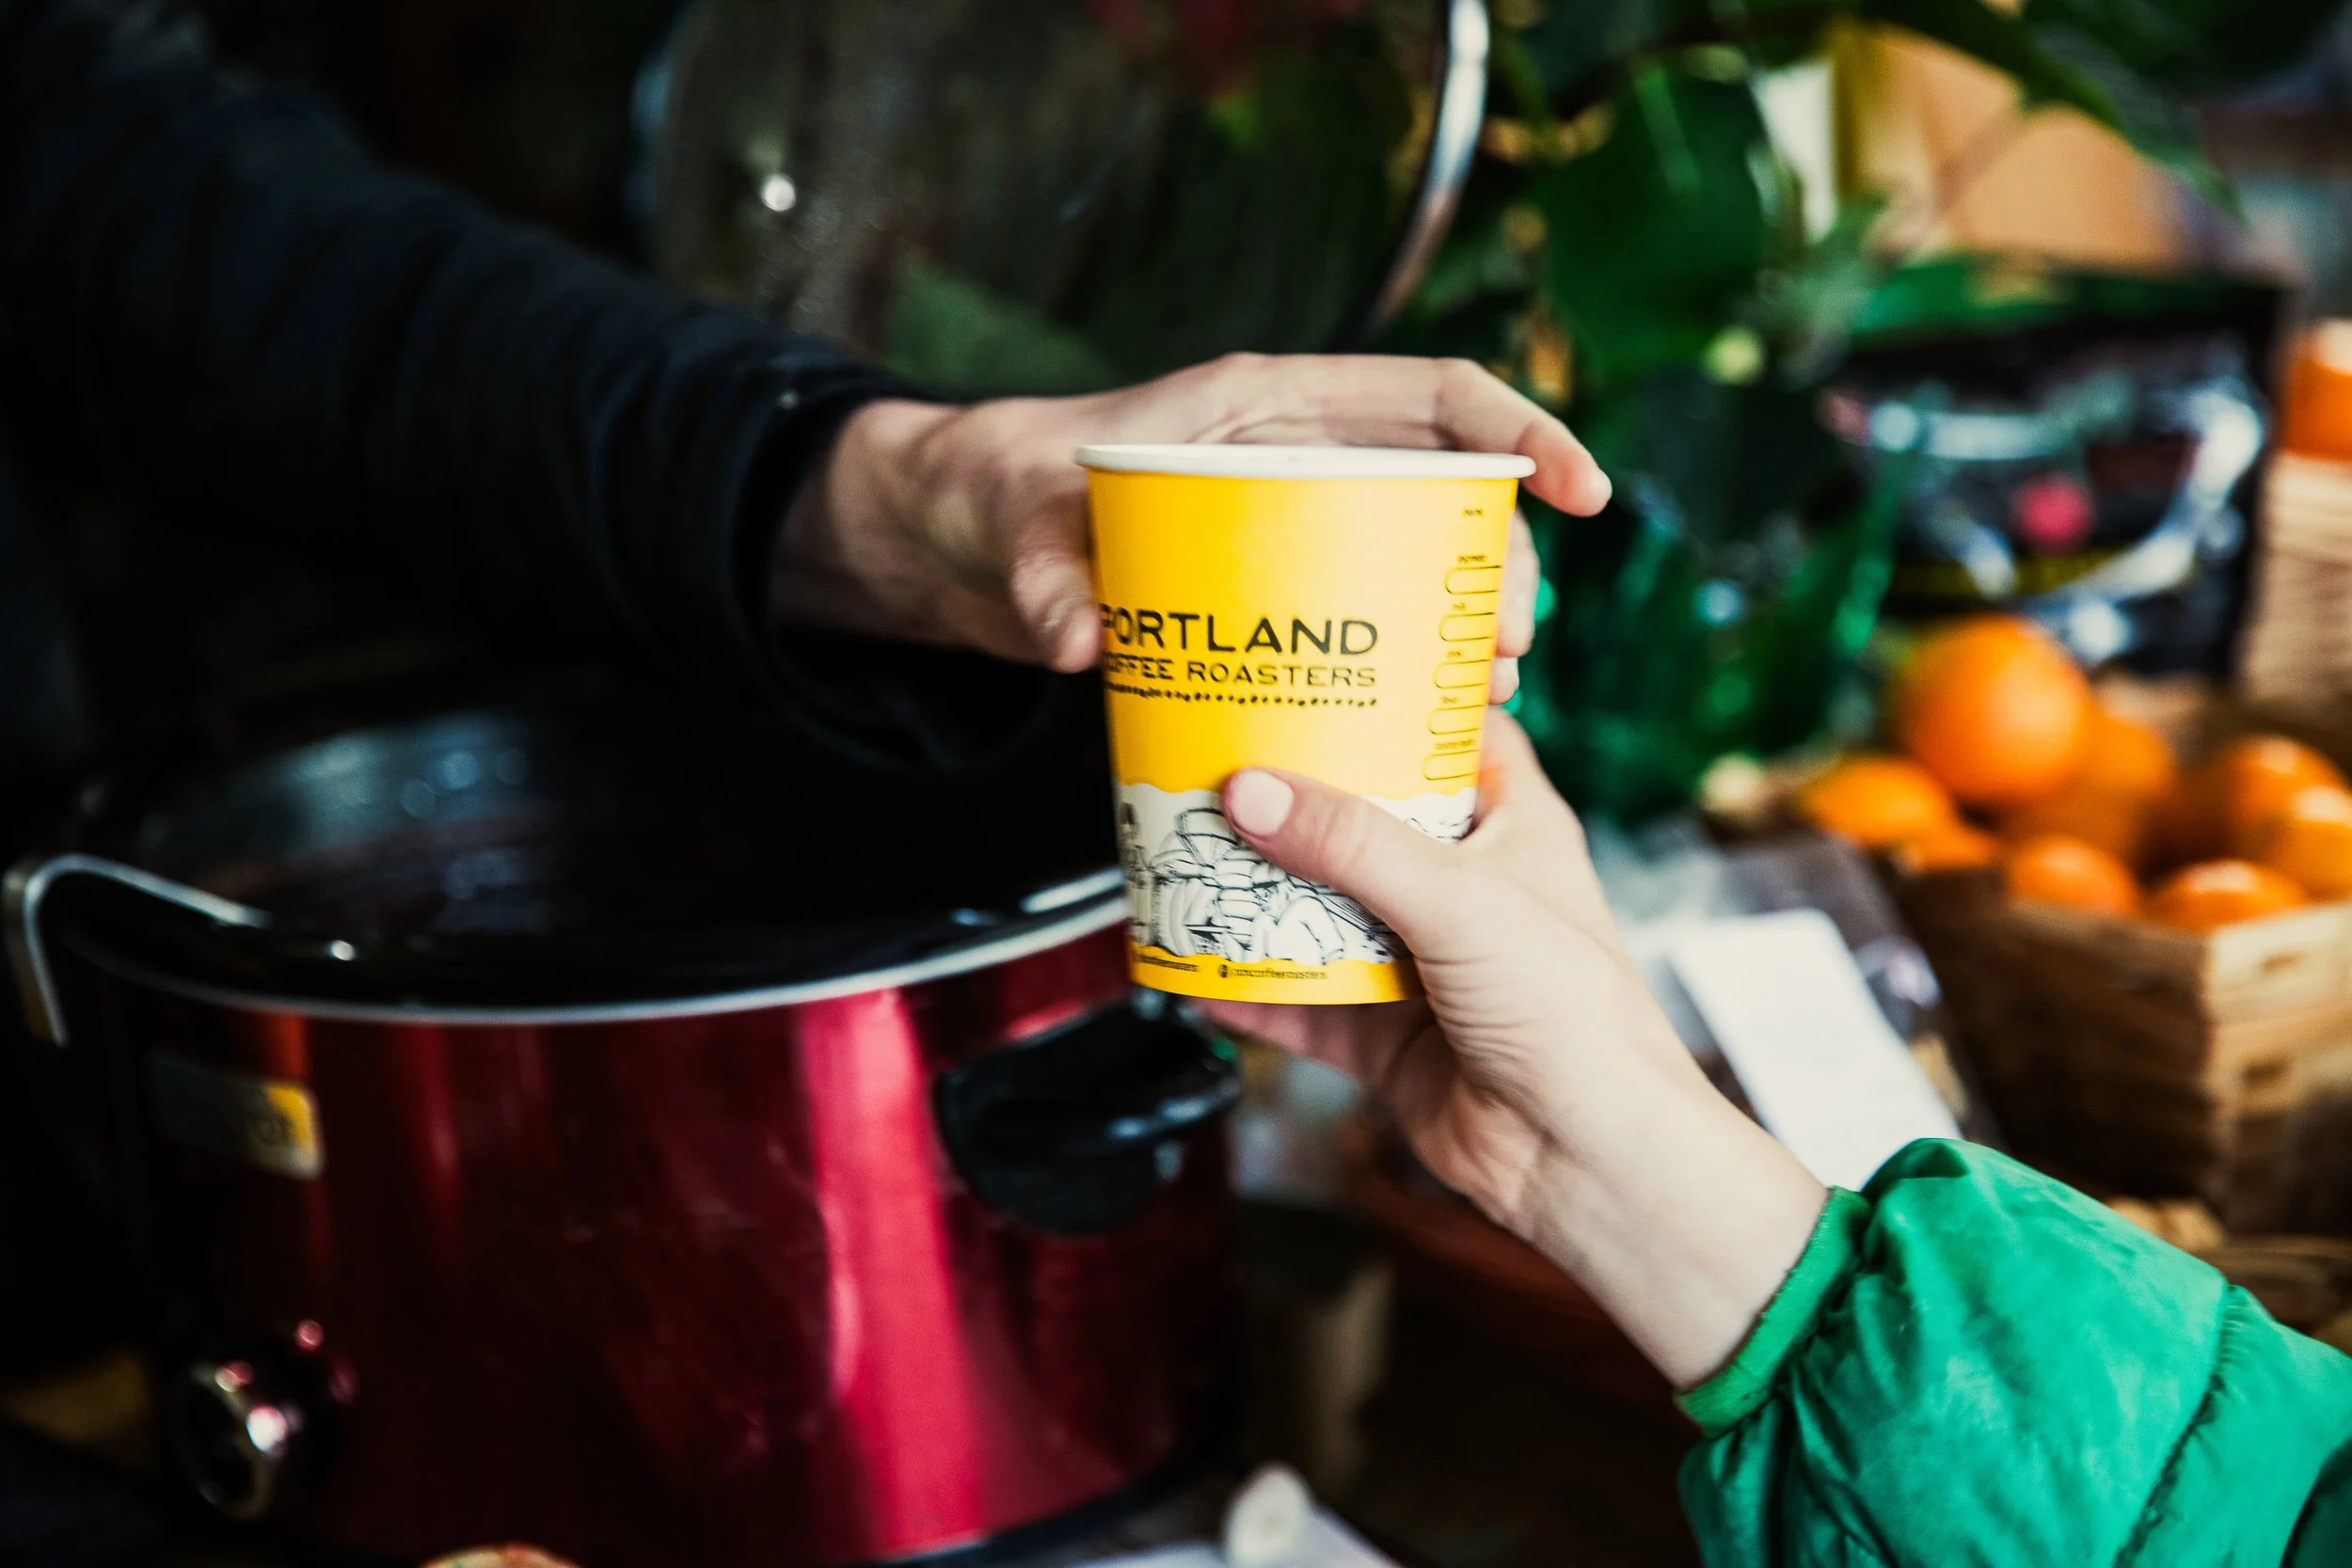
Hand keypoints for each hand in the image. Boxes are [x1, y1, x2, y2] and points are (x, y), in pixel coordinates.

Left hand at [774, 354, 1610, 698]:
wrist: (964, 532)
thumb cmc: (999, 492)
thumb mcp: (1016, 526)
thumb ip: (1044, 575)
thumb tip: (1083, 642)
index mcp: (1268, 403)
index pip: (1433, 392)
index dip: (1521, 429)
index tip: (1580, 490)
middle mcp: (1297, 457)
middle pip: (1448, 491)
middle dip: (1504, 563)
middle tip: (1508, 650)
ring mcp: (1291, 526)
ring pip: (1420, 560)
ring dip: (1465, 622)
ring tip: (1489, 695)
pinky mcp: (1274, 588)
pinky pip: (1367, 613)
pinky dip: (1405, 660)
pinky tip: (1426, 720)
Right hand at [1196, 716, 1826, 1389]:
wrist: (1586, 1158)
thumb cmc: (1576, 1016)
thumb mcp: (1462, 901)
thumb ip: (1353, 845)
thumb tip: (1254, 793)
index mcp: (1510, 826)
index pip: (1453, 732)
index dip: (1395, 696)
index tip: (1319, 669)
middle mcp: (1462, 885)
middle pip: (1361, 820)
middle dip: (1291, 799)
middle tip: (1215, 759)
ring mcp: (1419, 960)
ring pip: (1320, 911)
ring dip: (1257, 896)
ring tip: (1186, 858)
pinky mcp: (1384, 1034)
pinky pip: (1300, 1001)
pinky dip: (1250, 991)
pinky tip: (1200, 976)